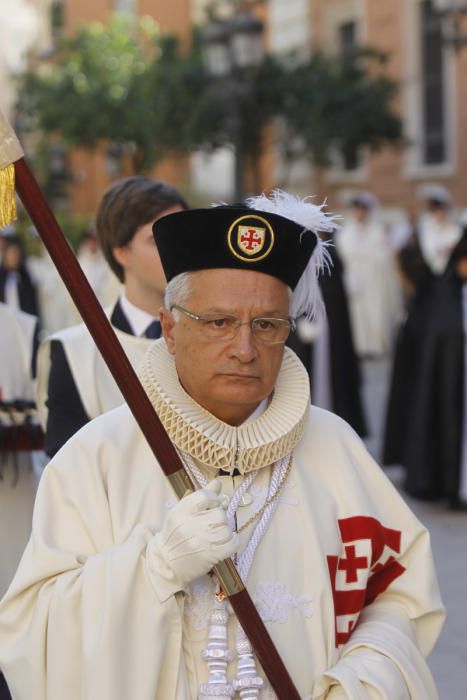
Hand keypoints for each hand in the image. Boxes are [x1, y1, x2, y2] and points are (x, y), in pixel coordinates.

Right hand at [147, 480, 237, 594]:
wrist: (166, 563)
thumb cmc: (175, 534)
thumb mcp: (182, 512)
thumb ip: (200, 496)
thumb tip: (217, 483)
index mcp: (181, 512)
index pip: (205, 496)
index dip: (214, 498)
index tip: (212, 504)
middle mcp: (190, 526)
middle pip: (219, 514)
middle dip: (219, 517)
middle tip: (213, 522)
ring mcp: (201, 542)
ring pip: (227, 529)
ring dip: (225, 530)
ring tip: (216, 533)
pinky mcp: (210, 556)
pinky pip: (232, 544)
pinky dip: (232, 541)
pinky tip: (224, 541)